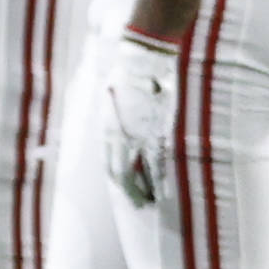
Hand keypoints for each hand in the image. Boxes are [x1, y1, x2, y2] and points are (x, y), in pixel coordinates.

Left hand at [98, 24, 183, 206]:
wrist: (140, 63)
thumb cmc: (126, 76)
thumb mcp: (110, 98)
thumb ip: (113, 116)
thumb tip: (113, 126)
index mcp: (107, 129)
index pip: (110, 164)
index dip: (117, 182)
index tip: (124, 192)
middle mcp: (117, 137)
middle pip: (119, 174)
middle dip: (129, 193)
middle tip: (139, 205)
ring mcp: (135, 137)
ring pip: (136, 174)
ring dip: (143, 191)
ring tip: (150, 204)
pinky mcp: (153, 134)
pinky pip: (154, 164)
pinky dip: (157, 181)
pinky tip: (162, 193)